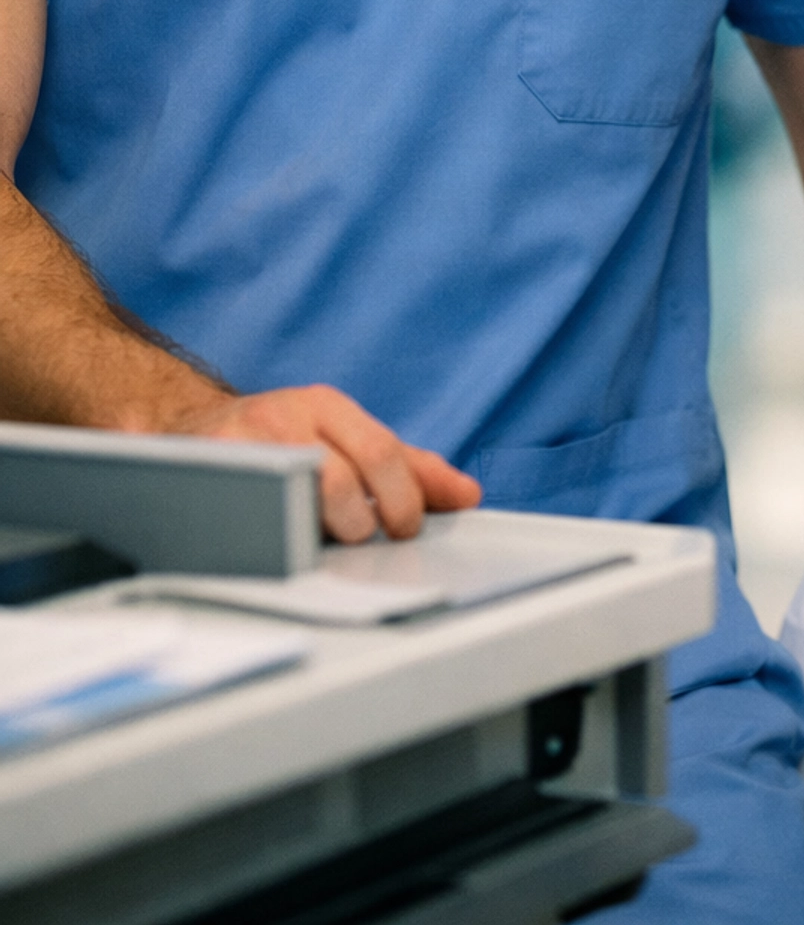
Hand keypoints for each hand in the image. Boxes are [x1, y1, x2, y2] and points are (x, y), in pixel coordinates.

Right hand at [176, 383, 480, 542]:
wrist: (190, 428)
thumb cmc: (284, 442)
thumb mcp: (345, 441)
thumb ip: (406, 468)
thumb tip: (467, 494)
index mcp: (327, 406)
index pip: (382, 452)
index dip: (402, 499)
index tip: (406, 530)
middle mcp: (285, 414)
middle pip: (342, 477)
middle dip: (363, 523)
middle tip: (365, 543)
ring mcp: (242, 441)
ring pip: (297, 496)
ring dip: (318, 531)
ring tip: (320, 541)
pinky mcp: (205, 470)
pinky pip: (249, 512)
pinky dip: (272, 535)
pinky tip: (277, 542)